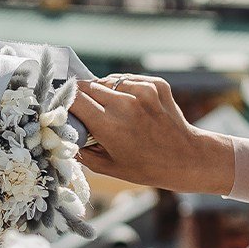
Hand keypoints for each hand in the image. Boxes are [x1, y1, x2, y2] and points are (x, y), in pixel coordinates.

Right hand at [72, 75, 236, 194]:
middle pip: (87, 87)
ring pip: (108, 81)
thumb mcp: (108, 166)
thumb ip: (81, 150)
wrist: (187, 158)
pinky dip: (123, 88)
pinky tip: (130, 104)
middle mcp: (125, 104)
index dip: (64, 102)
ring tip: (110, 109)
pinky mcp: (156, 84)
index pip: (74, 99)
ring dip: (103, 91)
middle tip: (82, 108)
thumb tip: (62, 134)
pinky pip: (128, 79)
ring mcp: (143, 91)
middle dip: (81, 96)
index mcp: (109, 125)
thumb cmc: (146, 167)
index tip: (61, 106)